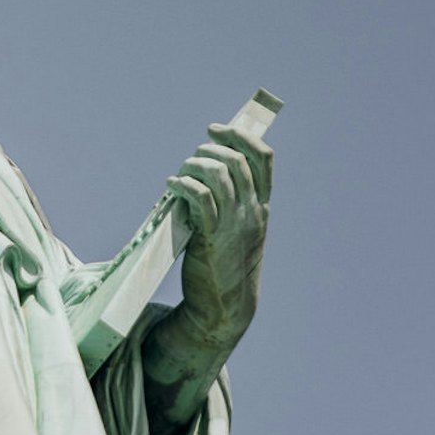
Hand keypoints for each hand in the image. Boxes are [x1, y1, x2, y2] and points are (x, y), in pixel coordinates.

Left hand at [168, 123, 272, 344]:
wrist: (225, 306)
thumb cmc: (226, 263)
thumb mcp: (240, 229)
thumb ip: (232, 202)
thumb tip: (207, 169)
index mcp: (262, 207)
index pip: (264, 158)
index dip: (241, 136)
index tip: (217, 129)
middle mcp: (252, 212)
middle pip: (236, 161)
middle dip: (209, 149)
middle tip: (191, 157)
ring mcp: (234, 225)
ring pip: (219, 175)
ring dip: (193, 165)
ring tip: (180, 173)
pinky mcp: (211, 237)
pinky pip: (200, 198)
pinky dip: (183, 184)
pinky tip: (171, 186)